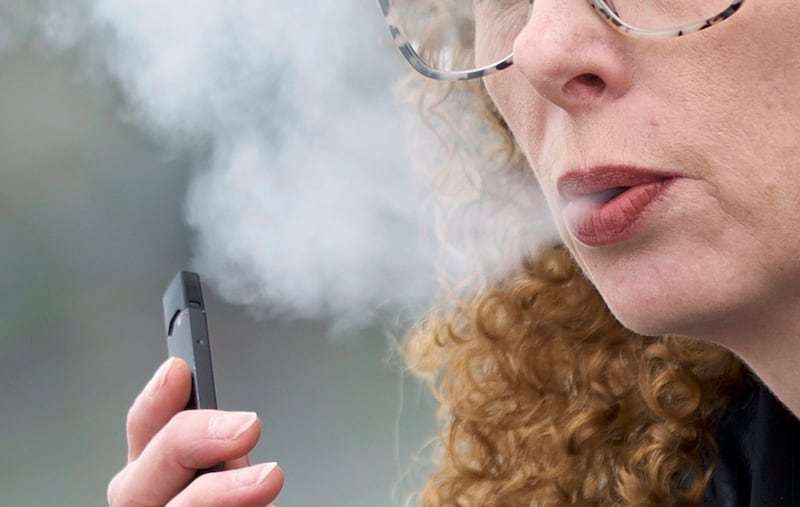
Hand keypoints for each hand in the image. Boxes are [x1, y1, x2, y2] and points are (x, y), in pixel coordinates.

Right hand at [107, 358, 283, 505]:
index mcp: (155, 481)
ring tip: (266, 479)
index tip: (180, 370)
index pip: (141, 435)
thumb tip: (238, 429)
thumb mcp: (231, 476)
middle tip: (246, 427)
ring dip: (218, 494)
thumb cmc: (235, 505)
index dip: (154, 401)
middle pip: (137, 481)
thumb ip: (223, 456)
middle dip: (190, 441)